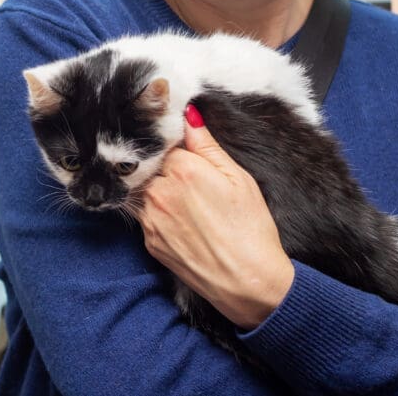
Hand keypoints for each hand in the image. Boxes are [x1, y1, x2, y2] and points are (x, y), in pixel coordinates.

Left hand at [139, 104, 294, 330]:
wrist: (247, 282)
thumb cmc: (250, 228)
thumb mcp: (238, 178)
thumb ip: (207, 145)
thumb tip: (188, 116)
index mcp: (182, 170)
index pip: (168, 145)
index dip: (181, 150)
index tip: (194, 159)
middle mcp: (159, 192)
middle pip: (153, 167)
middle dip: (168, 170)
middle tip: (196, 185)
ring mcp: (150, 219)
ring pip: (147, 192)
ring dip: (161, 192)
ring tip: (192, 206)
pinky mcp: (149, 242)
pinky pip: (147, 217)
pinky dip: (160, 215)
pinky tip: (186, 224)